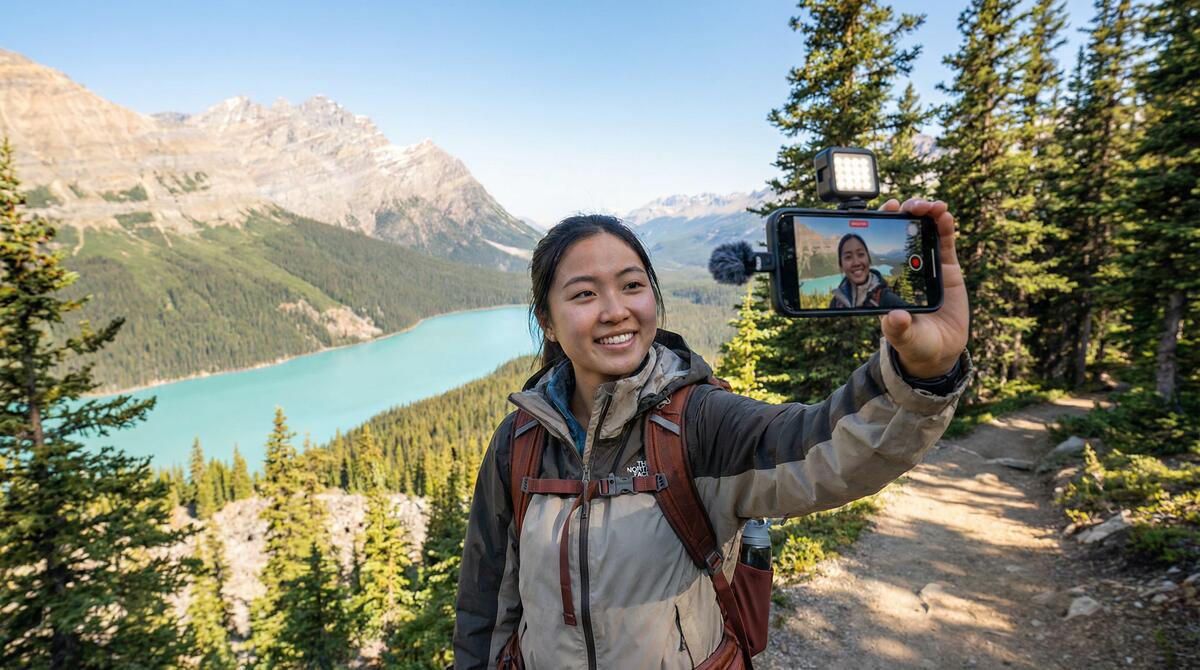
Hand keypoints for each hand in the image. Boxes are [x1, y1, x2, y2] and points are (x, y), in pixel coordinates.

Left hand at [878, 198, 968, 378]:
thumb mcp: (903, 337)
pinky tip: (944, 214)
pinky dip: (944, 226)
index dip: (881, 225)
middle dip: (904, 213)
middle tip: (908, 206)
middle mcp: (905, 267)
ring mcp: (926, 265)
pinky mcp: (946, 268)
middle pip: (902, 231)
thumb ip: (898, 329)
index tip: (884, 211)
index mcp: (887, 279)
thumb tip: (895, 317)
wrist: (939, 351)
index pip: (880, 245)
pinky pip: (945, 243)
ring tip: (930, 206)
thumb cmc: (914, 342)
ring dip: (926, 213)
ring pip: (924, 231)